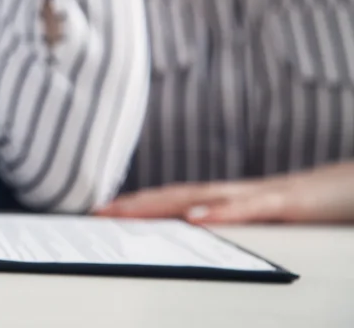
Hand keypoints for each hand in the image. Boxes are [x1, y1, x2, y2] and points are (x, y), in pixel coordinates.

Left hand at [96, 163, 353, 223]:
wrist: (353, 190)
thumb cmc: (308, 207)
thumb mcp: (261, 220)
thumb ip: (229, 225)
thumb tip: (193, 235)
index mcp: (225, 200)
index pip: (172, 201)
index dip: (137, 205)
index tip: (101, 212)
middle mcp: (232, 193)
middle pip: (174, 196)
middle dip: (134, 204)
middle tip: (98, 212)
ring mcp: (257, 195)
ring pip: (201, 197)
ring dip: (161, 204)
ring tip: (127, 211)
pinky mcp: (285, 203)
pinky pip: (248, 208)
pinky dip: (220, 212)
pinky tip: (196, 219)